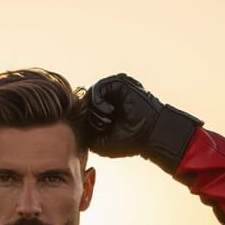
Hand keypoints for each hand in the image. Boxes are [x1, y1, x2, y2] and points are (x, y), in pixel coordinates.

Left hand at [85, 74, 201, 172]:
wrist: (150, 134)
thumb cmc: (131, 141)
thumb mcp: (102, 142)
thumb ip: (86, 132)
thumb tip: (74, 122)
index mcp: (107, 109)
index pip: (85, 109)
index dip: (84, 120)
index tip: (95, 131)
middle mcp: (110, 97)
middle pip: (85, 102)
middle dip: (90, 116)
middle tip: (104, 126)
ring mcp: (114, 89)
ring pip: (90, 95)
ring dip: (96, 111)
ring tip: (108, 119)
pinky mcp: (119, 82)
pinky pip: (98, 89)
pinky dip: (99, 103)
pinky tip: (109, 112)